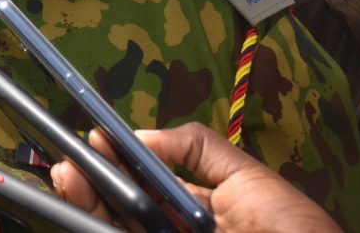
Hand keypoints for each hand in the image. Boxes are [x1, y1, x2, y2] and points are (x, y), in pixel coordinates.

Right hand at [49, 123, 339, 232]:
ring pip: (113, 228)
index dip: (116, 164)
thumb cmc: (290, 232)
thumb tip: (141, 136)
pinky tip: (82, 208)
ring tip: (69, 178)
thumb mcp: (249, 181)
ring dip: (85, 203)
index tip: (96, 141)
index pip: (144, 189)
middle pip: (121, 211)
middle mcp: (175, 232)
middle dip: (91, 184)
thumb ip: (198, 149)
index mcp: (196, 216)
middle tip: (72, 163)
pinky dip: (93, 222)